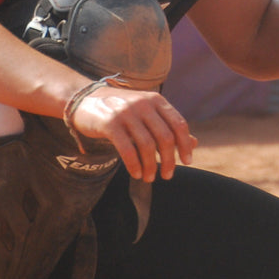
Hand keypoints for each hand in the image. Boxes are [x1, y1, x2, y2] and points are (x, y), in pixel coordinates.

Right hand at [67, 85, 196, 182]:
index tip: (187, 161)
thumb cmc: (121, 110)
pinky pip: (127, 149)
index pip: (179, 124)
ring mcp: (126, 113)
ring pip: (147, 146)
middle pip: (165, 137)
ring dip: (150, 166)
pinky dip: (134, 165)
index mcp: (156, 100)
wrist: (85, 100)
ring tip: (149, 178)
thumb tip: (194, 142)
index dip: (185, 144)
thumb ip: (168, 125)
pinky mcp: (109, 124)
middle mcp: (143, 104)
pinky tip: (136, 174)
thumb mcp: (147, 113)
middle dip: (169, 160)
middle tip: (168, 176)